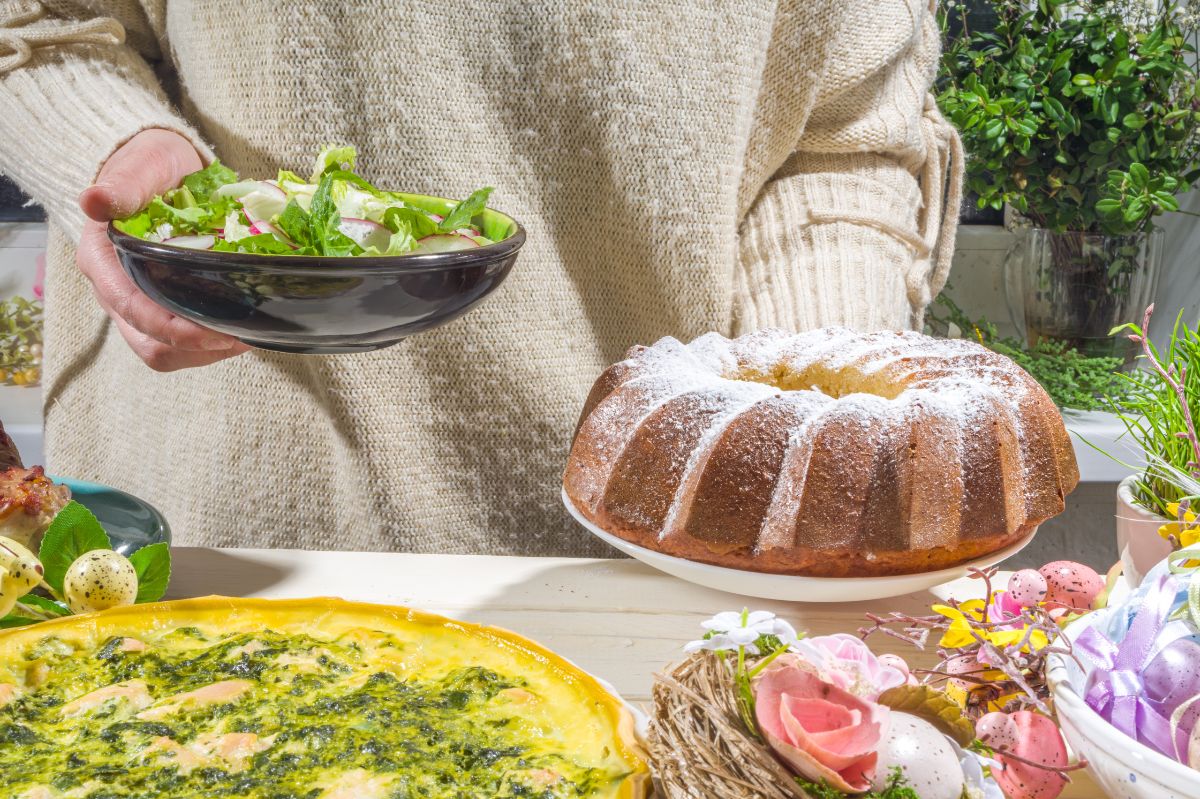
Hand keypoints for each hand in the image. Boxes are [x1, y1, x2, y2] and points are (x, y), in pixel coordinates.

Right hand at [77, 129, 249, 370]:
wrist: (161, 169)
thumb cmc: (150, 166)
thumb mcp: (141, 167)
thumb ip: (123, 185)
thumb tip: (94, 200)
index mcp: (103, 261)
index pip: (133, 310)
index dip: (175, 329)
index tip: (216, 331)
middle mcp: (116, 290)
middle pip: (151, 344)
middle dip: (197, 348)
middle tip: (243, 336)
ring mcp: (139, 303)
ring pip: (168, 352)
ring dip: (207, 353)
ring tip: (247, 336)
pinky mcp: (162, 308)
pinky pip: (182, 345)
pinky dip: (210, 345)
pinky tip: (240, 328)